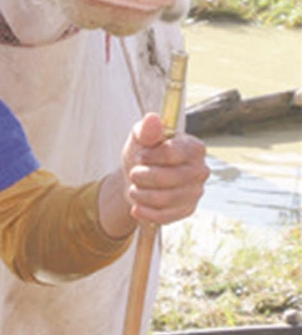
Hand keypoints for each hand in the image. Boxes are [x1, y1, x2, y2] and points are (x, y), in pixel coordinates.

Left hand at [106, 113, 208, 232]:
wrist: (138, 178)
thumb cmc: (143, 153)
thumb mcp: (139, 138)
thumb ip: (146, 130)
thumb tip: (153, 118)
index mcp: (193, 147)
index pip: (172, 153)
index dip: (150, 156)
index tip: (139, 155)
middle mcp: (200, 170)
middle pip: (170, 178)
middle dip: (143, 176)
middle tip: (133, 174)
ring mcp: (196, 191)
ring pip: (166, 198)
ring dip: (142, 194)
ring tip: (133, 188)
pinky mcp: (187, 210)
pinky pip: (166, 216)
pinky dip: (146, 212)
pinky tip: (136, 206)